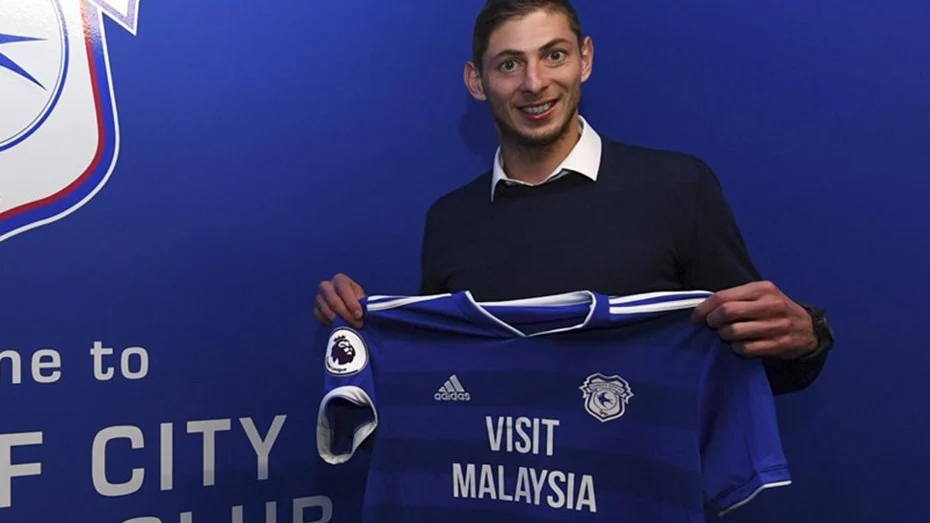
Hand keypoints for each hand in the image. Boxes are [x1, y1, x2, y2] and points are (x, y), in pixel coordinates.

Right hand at [314, 273, 365, 327]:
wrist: (349, 308)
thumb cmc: (358, 301)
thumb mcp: (363, 298)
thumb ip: (364, 302)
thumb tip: (366, 309)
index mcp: (340, 280)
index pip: (343, 288)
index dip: (351, 302)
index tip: (359, 315)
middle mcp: (326, 286)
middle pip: (333, 300)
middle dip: (346, 314)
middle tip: (357, 324)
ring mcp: (319, 298)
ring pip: (326, 310)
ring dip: (340, 321)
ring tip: (351, 327)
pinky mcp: (315, 310)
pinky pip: (320, 318)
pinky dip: (330, 324)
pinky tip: (340, 326)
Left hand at [691, 281, 817, 359]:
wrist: (808, 329)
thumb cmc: (775, 310)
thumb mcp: (761, 296)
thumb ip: (736, 298)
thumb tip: (703, 308)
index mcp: (762, 289)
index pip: (723, 297)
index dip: (704, 309)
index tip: (696, 318)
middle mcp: (770, 305)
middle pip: (726, 313)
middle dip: (713, 322)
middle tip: (713, 326)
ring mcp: (777, 325)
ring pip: (734, 332)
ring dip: (724, 336)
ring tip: (728, 335)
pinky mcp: (780, 344)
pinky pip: (746, 349)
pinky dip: (737, 349)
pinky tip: (740, 345)